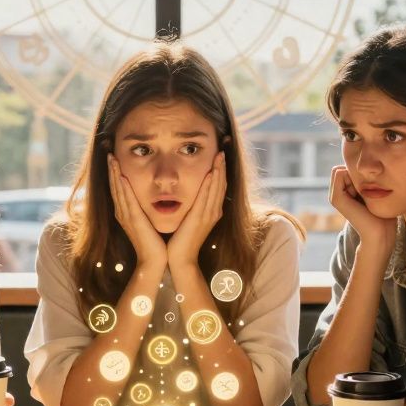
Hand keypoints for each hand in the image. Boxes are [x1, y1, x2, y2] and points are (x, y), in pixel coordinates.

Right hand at [109, 154, 166, 270]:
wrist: (154, 261)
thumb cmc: (155, 244)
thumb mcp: (149, 222)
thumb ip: (146, 211)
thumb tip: (153, 199)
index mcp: (126, 213)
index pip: (119, 189)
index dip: (115, 174)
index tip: (114, 159)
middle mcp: (122, 213)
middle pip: (114, 186)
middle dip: (112, 170)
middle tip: (109, 153)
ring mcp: (126, 216)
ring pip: (118, 190)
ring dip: (114, 174)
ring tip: (112, 159)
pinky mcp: (133, 220)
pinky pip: (127, 200)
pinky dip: (123, 187)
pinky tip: (121, 176)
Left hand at [166, 152, 225, 266]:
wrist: (180, 260)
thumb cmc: (182, 240)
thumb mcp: (190, 219)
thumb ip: (193, 206)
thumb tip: (189, 193)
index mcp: (212, 210)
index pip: (219, 184)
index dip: (221, 167)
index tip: (221, 151)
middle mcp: (214, 211)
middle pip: (221, 183)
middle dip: (223, 164)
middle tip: (225, 145)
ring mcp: (209, 215)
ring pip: (216, 188)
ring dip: (219, 171)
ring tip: (220, 154)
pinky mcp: (200, 219)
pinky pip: (207, 199)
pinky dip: (210, 185)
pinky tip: (211, 173)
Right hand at [329, 165, 395, 255]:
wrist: (380, 234)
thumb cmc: (384, 214)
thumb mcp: (377, 193)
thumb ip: (369, 181)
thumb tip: (369, 165)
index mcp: (345, 192)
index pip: (347, 167)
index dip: (360, 171)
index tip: (372, 187)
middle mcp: (337, 193)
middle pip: (343, 166)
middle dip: (357, 173)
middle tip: (368, 191)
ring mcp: (334, 196)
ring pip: (341, 168)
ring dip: (356, 175)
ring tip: (365, 193)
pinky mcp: (336, 198)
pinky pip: (338, 172)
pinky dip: (352, 176)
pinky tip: (361, 192)